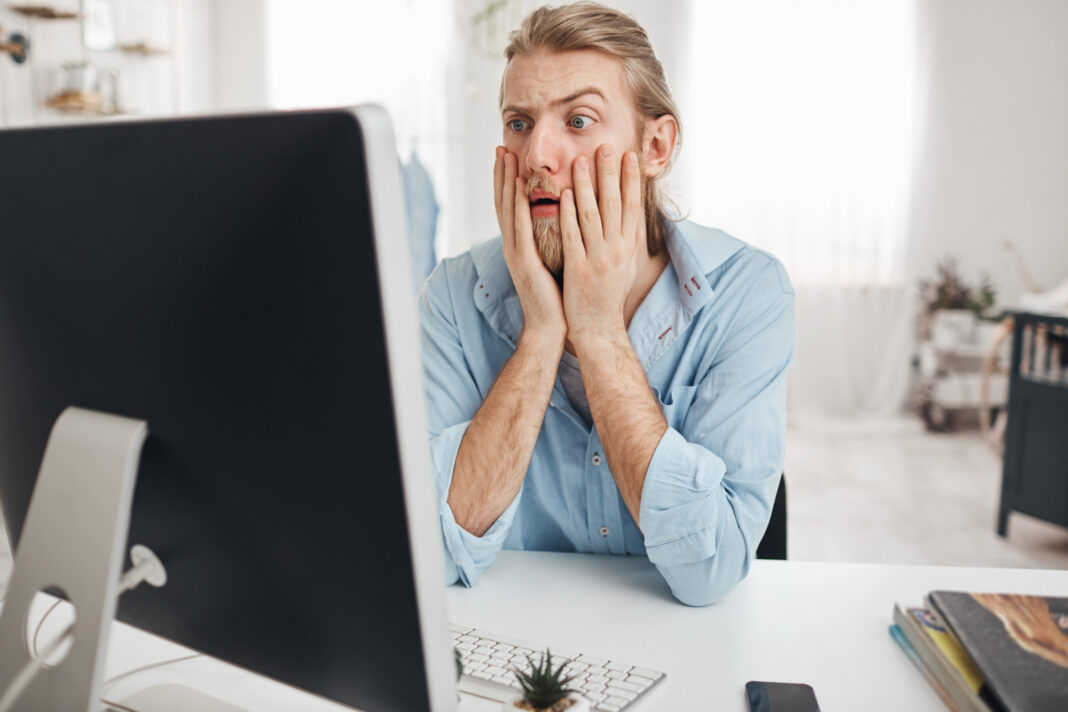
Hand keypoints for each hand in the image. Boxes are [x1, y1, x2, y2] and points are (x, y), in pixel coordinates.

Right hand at [493, 147, 565, 343]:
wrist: (549, 327)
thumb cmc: (555, 296)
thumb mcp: (551, 260)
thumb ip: (550, 238)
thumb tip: (561, 218)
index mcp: (519, 245)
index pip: (511, 206)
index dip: (508, 181)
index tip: (509, 156)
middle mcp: (513, 246)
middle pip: (505, 202)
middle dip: (503, 174)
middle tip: (502, 148)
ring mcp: (516, 254)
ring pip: (509, 211)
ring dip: (508, 184)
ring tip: (508, 159)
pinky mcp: (525, 264)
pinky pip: (522, 231)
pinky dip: (521, 209)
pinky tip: (523, 191)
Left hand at [559, 144, 641, 346]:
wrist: (599, 330)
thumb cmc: (609, 297)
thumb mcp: (626, 265)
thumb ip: (628, 239)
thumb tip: (634, 215)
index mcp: (628, 248)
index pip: (632, 206)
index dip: (631, 180)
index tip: (629, 155)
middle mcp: (616, 250)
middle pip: (614, 204)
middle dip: (609, 173)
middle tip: (605, 146)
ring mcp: (597, 259)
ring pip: (592, 215)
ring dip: (586, 185)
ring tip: (580, 160)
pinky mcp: (578, 269)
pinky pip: (573, 236)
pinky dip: (569, 213)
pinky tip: (565, 194)